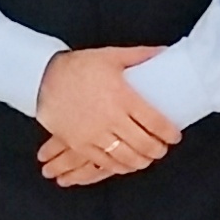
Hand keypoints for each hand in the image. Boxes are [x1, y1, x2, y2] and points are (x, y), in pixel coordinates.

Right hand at [35, 45, 179, 189]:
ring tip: (148, 158)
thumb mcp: (111, 56)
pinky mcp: (80, 143)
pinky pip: (104, 162)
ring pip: (126, 157)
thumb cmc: (79, 67)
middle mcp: (111, 118)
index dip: (169, 133)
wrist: (45, 78)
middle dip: (158, 150)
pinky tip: (126, 165)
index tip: (174, 136)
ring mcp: (95, 133)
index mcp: (123, 96)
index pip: (155, 122)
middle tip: (162, 148)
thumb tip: (164, 52)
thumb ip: (140, 56)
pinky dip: (119, 167)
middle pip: (144, 144)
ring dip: (141, 161)